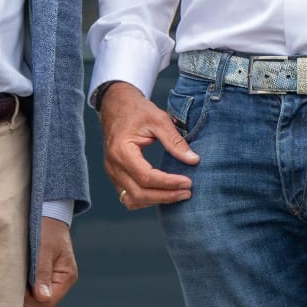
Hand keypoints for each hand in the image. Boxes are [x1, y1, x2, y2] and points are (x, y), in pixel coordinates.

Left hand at [25, 217, 78, 306]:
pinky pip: (35, 289)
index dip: (32, 299)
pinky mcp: (47, 275)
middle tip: (18, 278)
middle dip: (28, 295)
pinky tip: (22, 272)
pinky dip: (26, 284)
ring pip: (37, 298)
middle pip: (42, 304)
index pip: (48, 303)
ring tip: (20, 272)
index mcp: (67, 277)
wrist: (49, 213)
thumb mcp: (44, 249)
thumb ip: (42, 273)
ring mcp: (55, 279)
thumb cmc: (47, 228)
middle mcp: (62, 281)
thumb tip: (42, 298)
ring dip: (26, 289)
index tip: (21, 284)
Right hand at [99, 81, 198, 208]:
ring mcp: (112, 173)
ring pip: (132, 200)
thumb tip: (194, 160)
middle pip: (139, 193)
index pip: (146, 176)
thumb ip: (175, 141)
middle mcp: (113, 165)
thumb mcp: (158, 119)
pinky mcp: (115, 176)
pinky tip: (163, 192)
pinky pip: (129, 196)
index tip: (188, 182)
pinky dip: (146, 199)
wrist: (116, 105)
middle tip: (187, 192)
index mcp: (121, 150)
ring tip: (178, 194)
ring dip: (156, 200)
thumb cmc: (136, 110)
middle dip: (165, 196)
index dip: (168, 183)